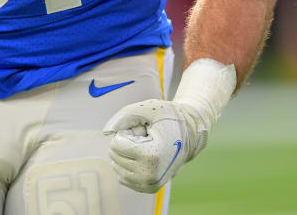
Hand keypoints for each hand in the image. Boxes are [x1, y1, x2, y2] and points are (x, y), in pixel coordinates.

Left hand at [103, 58, 234, 192]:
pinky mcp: (148, 188)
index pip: (116, 143)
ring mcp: (149, 184)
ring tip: (148, 146)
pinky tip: (146, 157)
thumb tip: (106, 132)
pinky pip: (121, 175)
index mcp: (152, 155)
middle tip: (147, 138)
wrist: (190, 135)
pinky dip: (129, 164)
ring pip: (116, 165)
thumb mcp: (147, 108)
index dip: (128, 132)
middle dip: (127, 142)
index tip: (145, 131)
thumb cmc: (168, 118)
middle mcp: (151, 175)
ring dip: (128, 153)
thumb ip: (123, 116)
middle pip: (114, 154)